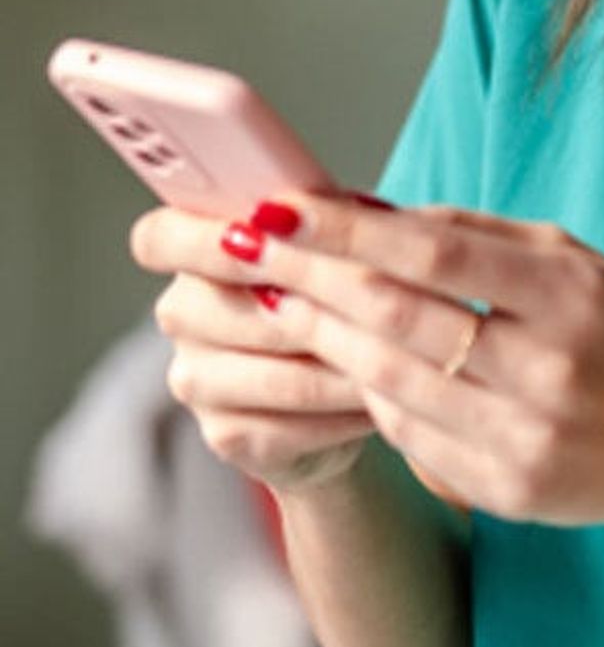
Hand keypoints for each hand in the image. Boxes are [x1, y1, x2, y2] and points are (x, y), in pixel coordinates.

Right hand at [130, 205, 375, 492]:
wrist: (350, 388)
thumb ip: (324, 219)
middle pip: (227, 313)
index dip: (201, 240)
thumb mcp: (340, 245)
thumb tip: (314, 212)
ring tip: (401, 357)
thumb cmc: (344, 293)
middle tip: (378, 307)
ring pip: (272, 376)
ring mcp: (195, 379)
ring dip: (342, 369)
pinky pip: (287, 427)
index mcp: (195, 254)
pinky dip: (342, 416)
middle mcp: (182, 315)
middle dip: (308, 311)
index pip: (160, 239)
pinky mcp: (224, 434)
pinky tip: (380, 403)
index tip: (262, 236)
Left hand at [196, 193, 603, 541]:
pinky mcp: (506, 489)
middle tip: (253, 249)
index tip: (284, 207)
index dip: (349, 231)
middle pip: (399, 318)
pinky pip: (410, 434)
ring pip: (390, 381)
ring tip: (280, 300)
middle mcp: (548, 370)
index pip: (436, 253)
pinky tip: (342, 361)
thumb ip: (478, 234)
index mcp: (570, 296)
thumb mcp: (578, 262)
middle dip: (313, 278)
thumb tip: (368, 211)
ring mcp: (525, 438)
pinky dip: (369, 393)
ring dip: (324, 337)